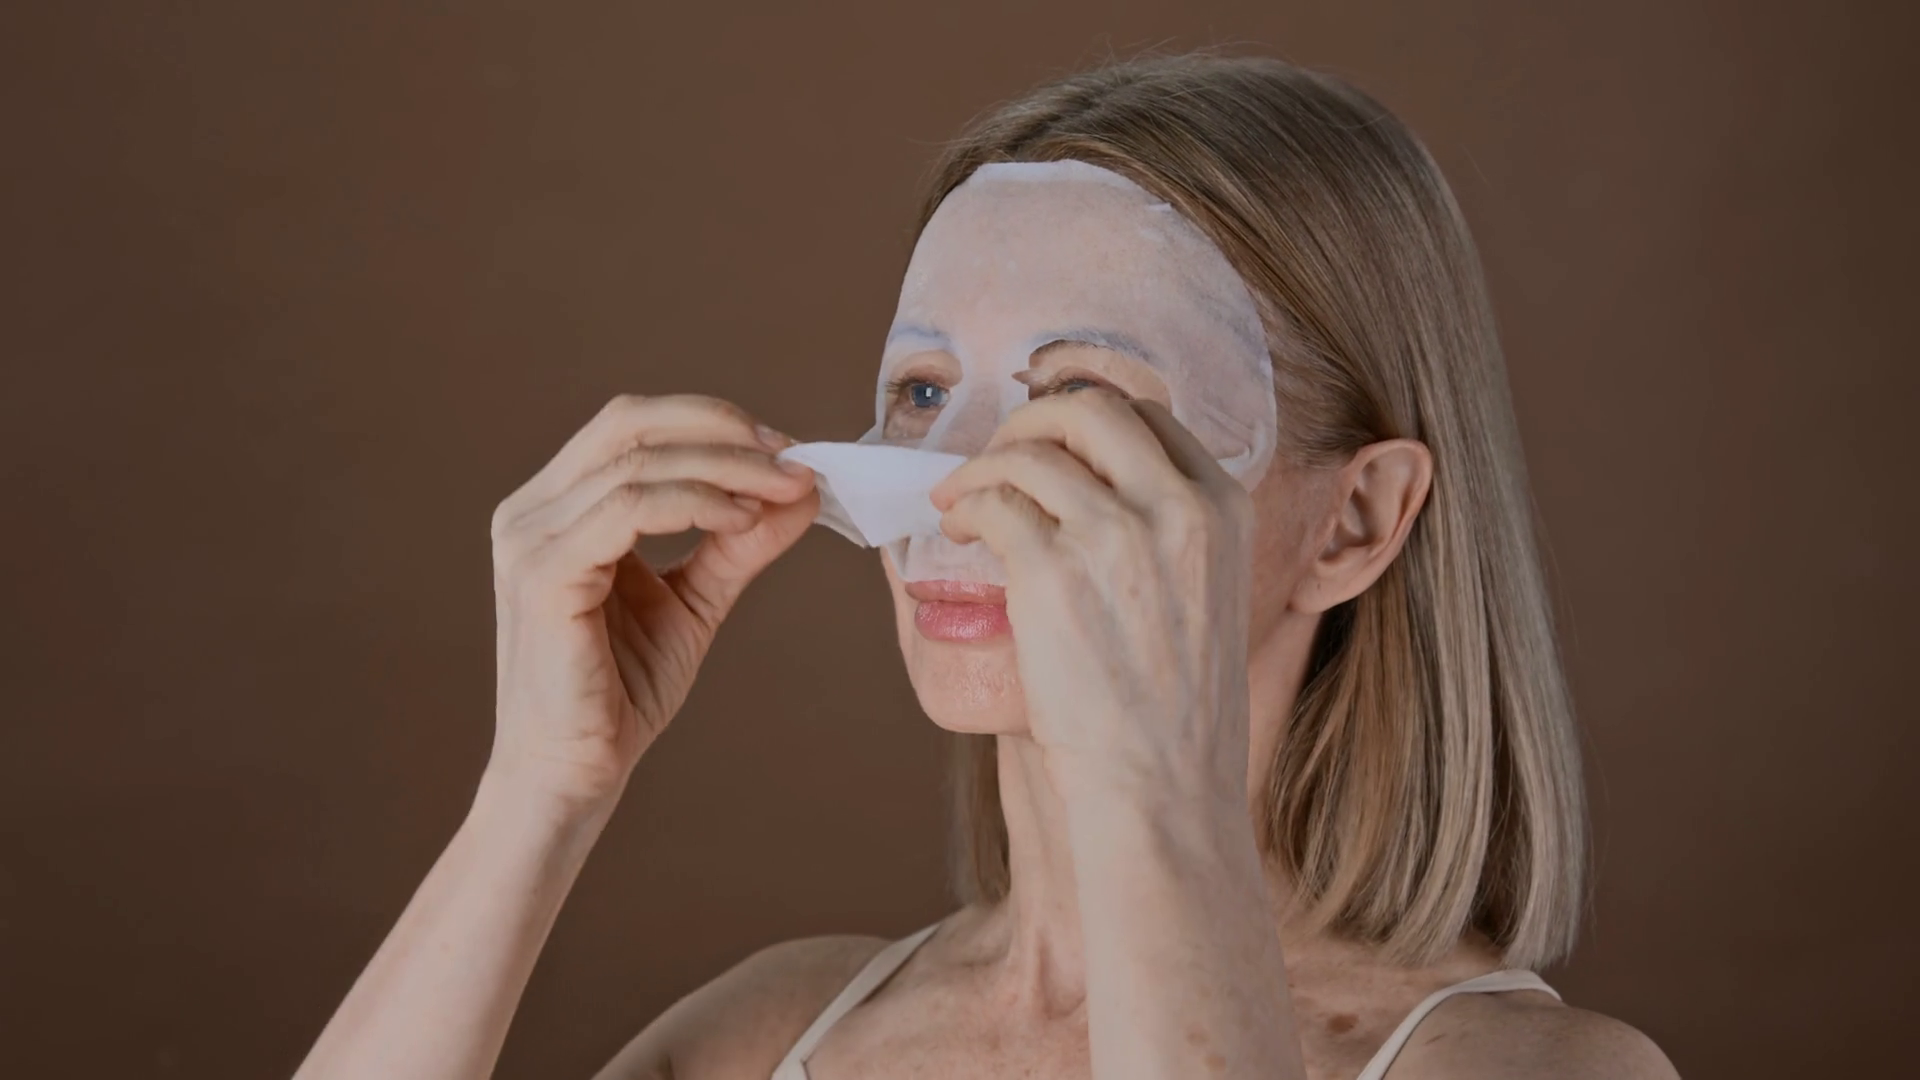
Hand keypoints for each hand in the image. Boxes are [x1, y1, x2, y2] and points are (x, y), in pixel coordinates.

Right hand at [488, 394, 815, 808]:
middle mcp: (531, 512)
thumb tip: (802, 489)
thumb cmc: (620, 691)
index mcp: (555, 507)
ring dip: (724, 467)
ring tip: (782, 490)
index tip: (785, 450)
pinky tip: (740, 521)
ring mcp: (531, 540)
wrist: (573, 774)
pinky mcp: (545, 576)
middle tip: (791, 459)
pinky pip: (628, 510)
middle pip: (629, 423)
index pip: (630, 424)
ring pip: (637, 461)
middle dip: (722, 430)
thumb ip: (739, 542)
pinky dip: (695, 503)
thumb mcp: (696, 599)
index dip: (710, 421)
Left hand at [929, 390, 1255, 803]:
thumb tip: (1098, 489)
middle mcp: (1176, 507)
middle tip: (995, 456)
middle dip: (1029, 421)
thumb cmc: (1175, 714)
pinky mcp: (1051, 571)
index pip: (1147, 416)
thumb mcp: (1207, 597)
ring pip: (1029, 451)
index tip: (1049, 443)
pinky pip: (992, 502)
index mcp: (1222, 508)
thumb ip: (1171, 535)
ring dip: (981, 466)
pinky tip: (959, 531)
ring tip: (959, 500)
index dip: (1084, 420)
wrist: (1164, 789)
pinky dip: (965, 505)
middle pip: (1088, 409)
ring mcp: (1114, 535)